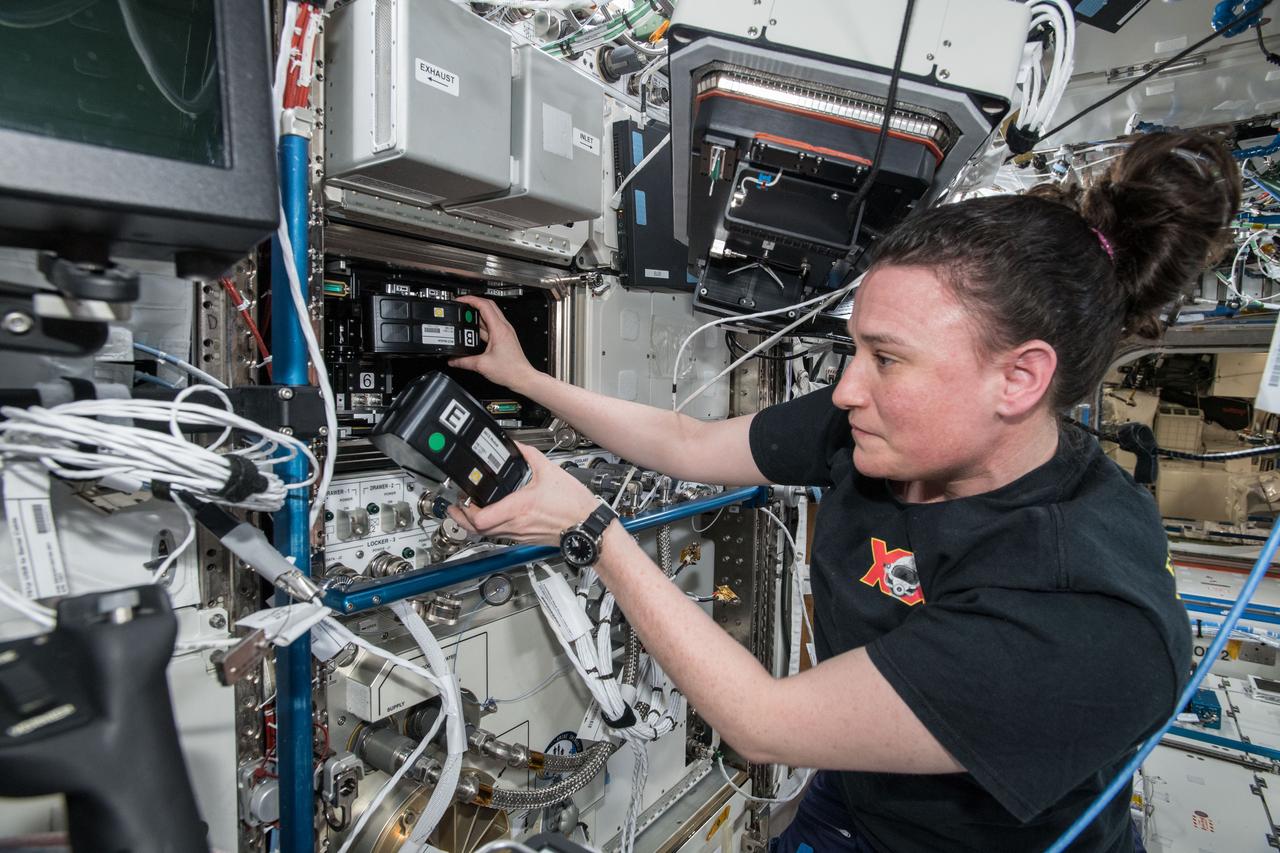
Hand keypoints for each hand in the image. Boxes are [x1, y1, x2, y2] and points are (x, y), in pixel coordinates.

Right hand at [448, 296, 537, 391]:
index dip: (470, 300)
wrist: (522, 378)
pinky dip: (481, 326)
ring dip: (477, 316)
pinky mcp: (504, 338)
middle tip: (461, 306)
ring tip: (465, 319)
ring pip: (490, 316)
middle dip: (473, 304)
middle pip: (488, 306)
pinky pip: (491, 326)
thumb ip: (464, 362)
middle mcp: (503, 327)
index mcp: (499, 329)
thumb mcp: (482, 365)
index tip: (460, 300)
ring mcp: (505, 332)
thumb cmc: (511, 370)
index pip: (484, 305)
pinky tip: (473, 332)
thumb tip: (453, 360)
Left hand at [448, 444, 600, 546]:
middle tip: (456, 506)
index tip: (461, 499)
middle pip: (477, 530)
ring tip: (469, 511)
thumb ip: (529, 455)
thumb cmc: (574, 505)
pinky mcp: (525, 538)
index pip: (481, 519)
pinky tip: (491, 517)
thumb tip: (517, 445)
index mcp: (519, 508)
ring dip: (475, 524)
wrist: (587, 526)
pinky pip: (500, 535)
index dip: (465, 511)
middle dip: (462, 518)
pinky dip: (491, 527)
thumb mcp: (550, 471)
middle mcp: (516, 525)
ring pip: (487, 535)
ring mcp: (519, 534)